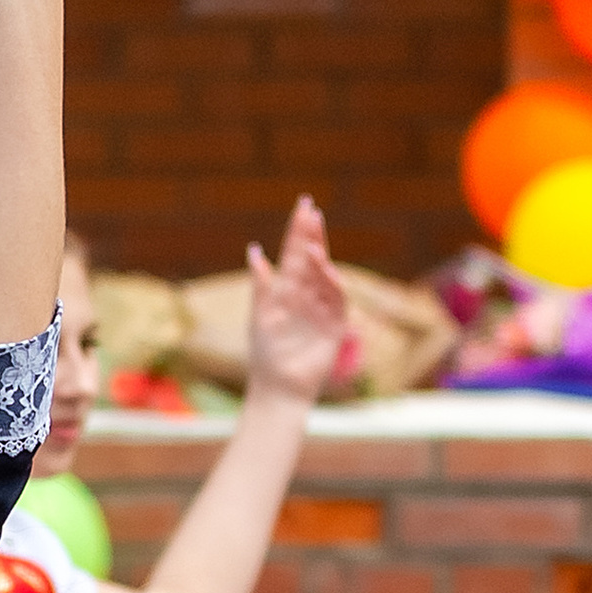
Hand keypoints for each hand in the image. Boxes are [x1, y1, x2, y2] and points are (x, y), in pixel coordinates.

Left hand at [244, 195, 351, 407]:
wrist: (278, 386)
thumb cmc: (265, 354)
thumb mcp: (259, 315)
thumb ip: (260, 285)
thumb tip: (254, 251)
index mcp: (288, 290)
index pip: (295, 254)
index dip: (298, 231)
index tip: (303, 206)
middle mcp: (308, 295)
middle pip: (312, 259)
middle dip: (312, 236)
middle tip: (311, 212)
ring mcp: (323, 308)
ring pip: (325, 276)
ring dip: (319, 258)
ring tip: (311, 243)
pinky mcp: (335, 325)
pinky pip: (337, 299)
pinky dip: (332, 283)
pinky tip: (324, 268)